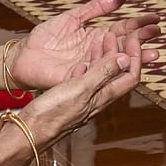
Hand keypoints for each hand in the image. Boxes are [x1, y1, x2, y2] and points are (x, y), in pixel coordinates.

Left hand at [9, 0, 159, 90]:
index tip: (156, 19)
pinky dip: (109, 69)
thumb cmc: (46, 37)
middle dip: (142, 40)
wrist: (24, 56)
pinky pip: (96, 74)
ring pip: (116, 62)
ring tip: (150, 54)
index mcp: (98, 37)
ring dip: (133, 58)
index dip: (140, 24)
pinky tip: (121, 63)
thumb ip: (96, 8)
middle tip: (157, 34)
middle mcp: (99, 53)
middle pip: (125, 46)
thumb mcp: (73, 17)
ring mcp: (91, 66)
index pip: (124, 29)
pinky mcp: (79, 78)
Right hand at [20, 50, 142, 148]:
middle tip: (118, 35)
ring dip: (105, 55)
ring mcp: (84, 98)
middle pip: (119, 74)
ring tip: (102, 38)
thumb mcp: (81, 89)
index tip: (132, 39)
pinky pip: (86, 77)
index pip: (131, 76)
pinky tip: (83, 57)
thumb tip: (125, 59)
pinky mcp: (71, 96)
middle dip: (122, 52)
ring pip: (102, 73)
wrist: (29, 130)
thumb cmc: (52, 114)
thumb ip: (103, 73)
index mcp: (104, 97)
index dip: (136, 57)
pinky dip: (88, 62)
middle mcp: (97, 98)